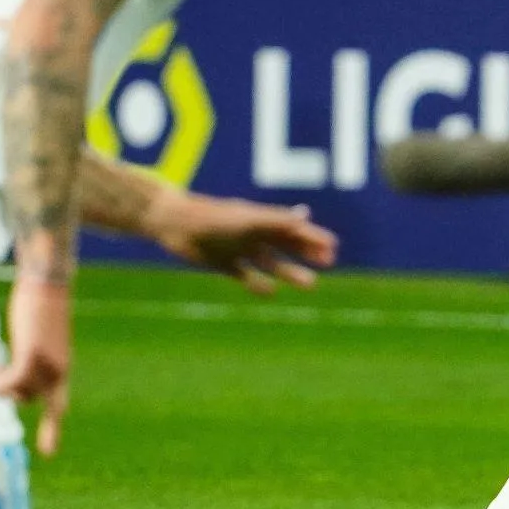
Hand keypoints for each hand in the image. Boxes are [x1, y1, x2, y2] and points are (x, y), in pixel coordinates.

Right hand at [0, 276, 71, 457]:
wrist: (50, 278)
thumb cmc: (44, 300)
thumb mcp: (41, 333)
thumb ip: (35, 352)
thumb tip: (24, 364)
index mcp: (61, 365)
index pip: (60, 404)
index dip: (53, 428)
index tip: (49, 453)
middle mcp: (58, 369)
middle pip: (32, 400)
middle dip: (13, 394)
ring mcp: (48, 365)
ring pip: (18, 393)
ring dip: (1, 384)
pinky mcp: (33, 356)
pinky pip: (10, 383)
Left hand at [142, 191, 338, 292]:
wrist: (175, 223)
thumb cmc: (214, 218)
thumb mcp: (248, 221)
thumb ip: (275, 220)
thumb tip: (305, 216)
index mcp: (261, 220)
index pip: (294, 228)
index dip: (314, 237)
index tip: (333, 247)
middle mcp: (253, 234)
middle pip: (287, 244)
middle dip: (308, 252)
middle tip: (328, 263)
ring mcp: (238, 248)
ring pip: (271, 262)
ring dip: (291, 272)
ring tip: (310, 283)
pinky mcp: (222, 262)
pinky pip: (246, 275)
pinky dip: (258, 283)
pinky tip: (270, 292)